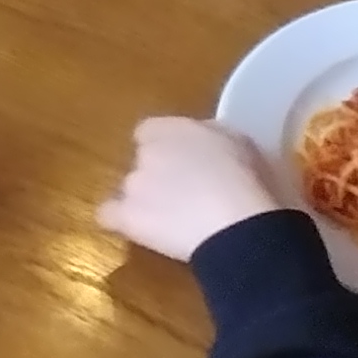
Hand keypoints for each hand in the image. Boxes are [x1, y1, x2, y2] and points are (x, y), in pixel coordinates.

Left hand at [93, 117, 287, 261]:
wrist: (236, 223)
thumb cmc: (248, 179)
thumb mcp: (238, 141)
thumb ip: (211, 135)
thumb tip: (203, 139)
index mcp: (172, 129)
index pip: (150, 131)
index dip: (164, 146)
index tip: (183, 161)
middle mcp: (147, 153)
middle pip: (142, 161)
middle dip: (159, 174)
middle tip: (186, 192)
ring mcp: (134, 185)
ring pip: (131, 189)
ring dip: (146, 199)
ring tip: (173, 219)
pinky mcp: (128, 217)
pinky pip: (109, 215)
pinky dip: (119, 220)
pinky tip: (138, 228)